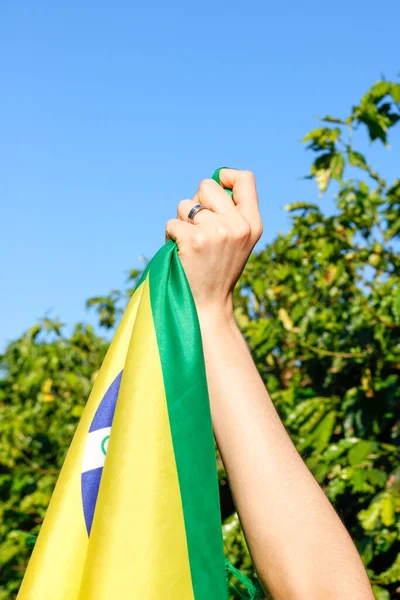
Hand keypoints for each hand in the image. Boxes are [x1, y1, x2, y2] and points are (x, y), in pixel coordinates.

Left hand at [165, 169, 262, 320]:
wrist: (207, 306)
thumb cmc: (218, 271)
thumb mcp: (236, 242)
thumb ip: (229, 214)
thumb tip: (206, 187)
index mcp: (252, 224)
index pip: (245, 178)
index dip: (225, 176)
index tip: (214, 190)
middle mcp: (238, 226)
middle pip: (207, 186)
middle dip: (195, 202)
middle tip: (197, 227)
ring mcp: (216, 232)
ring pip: (185, 205)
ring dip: (181, 222)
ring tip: (189, 245)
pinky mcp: (193, 241)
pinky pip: (172, 223)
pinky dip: (170, 237)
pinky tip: (180, 253)